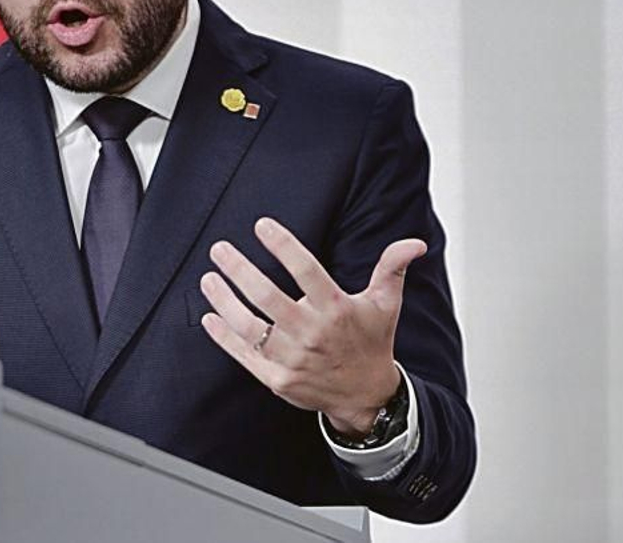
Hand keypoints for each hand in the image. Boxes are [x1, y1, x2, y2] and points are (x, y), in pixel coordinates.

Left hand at [198, 217, 424, 434]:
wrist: (366, 397)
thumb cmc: (371, 343)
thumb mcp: (385, 304)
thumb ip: (392, 269)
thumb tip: (414, 243)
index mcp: (337, 309)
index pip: (306, 270)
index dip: (283, 245)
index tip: (261, 225)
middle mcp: (313, 333)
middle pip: (268, 297)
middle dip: (239, 270)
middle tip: (219, 248)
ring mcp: (293, 359)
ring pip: (249, 326)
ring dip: (224, 300)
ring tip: (208, 278)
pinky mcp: (278, 379)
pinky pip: (244, 355)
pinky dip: (223, 336)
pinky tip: (209, 317)